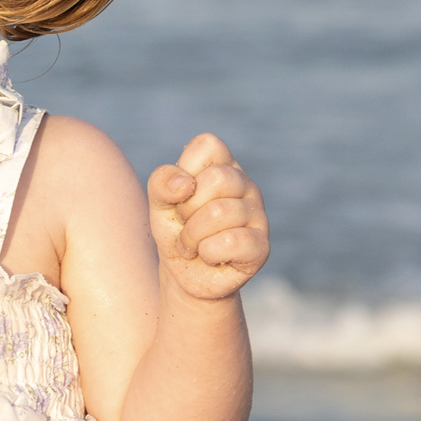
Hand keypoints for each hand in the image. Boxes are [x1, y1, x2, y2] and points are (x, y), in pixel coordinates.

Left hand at [148, 135, 269, 301]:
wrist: (184, 275)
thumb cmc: (176, 231)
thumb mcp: (158, 203)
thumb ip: (162, 182)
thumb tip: (185, 184)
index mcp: (224, 166)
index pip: (208, 144)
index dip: (186, 170)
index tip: (181, 194)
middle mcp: (246, 186)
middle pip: (217, 179)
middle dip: (188, 208)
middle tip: (186, 224)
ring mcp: (258, 215)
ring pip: (220, 212)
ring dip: (192, 236)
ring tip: (193, 245)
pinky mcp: (261, 246)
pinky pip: (231, 241)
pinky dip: (208, 253)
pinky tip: (209, 257)